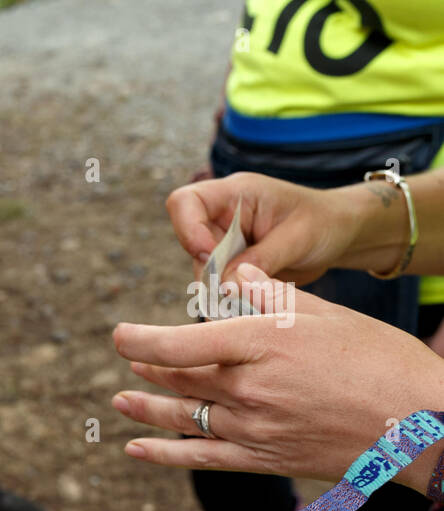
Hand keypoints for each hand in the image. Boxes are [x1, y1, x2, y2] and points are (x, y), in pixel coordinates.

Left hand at [110, 265, 443, 493]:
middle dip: (151, 369)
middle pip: (181, 378)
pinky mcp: (263, 458)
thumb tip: (237, 275)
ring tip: (120, 401)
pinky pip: (201, 457)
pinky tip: (135, 448)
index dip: (141, 341)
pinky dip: (163, 454)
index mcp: (262, 344)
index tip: (120, 336)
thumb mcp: (328, 315)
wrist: (422, 424)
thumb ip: (273, 297)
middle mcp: (248, 388)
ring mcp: (252, 428)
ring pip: (185, 416)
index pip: (181, 343)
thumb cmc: (382, 361)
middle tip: (131, 360)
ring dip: (147, 408)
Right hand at [165, 171, 365, 284]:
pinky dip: (228, 297)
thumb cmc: (324, 223)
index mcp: (236, 193)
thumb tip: (224, 286)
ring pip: (201, 269)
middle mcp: (222, 215)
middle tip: (237, 292)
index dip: (188, 230)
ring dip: (220, 289)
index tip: (209, 257)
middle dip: (210, 271)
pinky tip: (251, 302)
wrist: (340, 235)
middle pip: (190, 243)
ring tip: (251, 301)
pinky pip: (215, 283)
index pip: (185, 202)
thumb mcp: (298, 238)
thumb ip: (261, 259)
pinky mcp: (230, 263)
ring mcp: (224, 240)